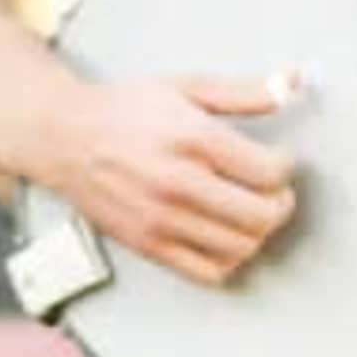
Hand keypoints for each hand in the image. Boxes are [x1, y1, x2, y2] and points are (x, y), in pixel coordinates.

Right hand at [40, 73, 300, 287]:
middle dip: (280, 203)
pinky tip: (224, 237)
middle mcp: (178, 183)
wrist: (63, 138)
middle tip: (273, 191)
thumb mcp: (185, 87)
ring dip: (258, 232)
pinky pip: (209, 272)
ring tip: (249, 212)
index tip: (278, 160)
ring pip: (242, 247)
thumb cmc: (123, 111)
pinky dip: (229, 260)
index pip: (270, 171)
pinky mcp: (148, 246)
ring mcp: (162, 220)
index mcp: (192, 138)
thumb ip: (244, 91)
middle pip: (262, 215)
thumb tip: (292, 84)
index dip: (286, 166)